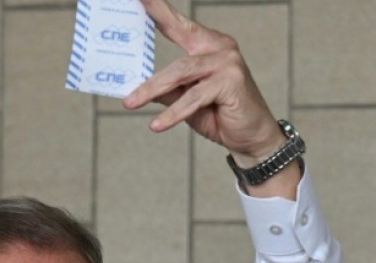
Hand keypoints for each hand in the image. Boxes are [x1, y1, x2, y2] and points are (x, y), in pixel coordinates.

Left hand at [124, 0, 288, 171]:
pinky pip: (194, 97)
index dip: (158, 10)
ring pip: (181, 75)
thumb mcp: (185, 101)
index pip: (178, 25)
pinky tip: (157, 124)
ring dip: (153, 91)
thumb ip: (166, 89)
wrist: (251, 137)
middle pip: (176, 61)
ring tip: (131, 104)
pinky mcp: (231, 81)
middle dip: (148, 78)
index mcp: (209, 45)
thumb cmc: (220, 115)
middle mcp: (220, 48)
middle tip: (124, 90)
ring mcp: (228, 63)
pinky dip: (173, 113)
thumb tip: (136, 86)